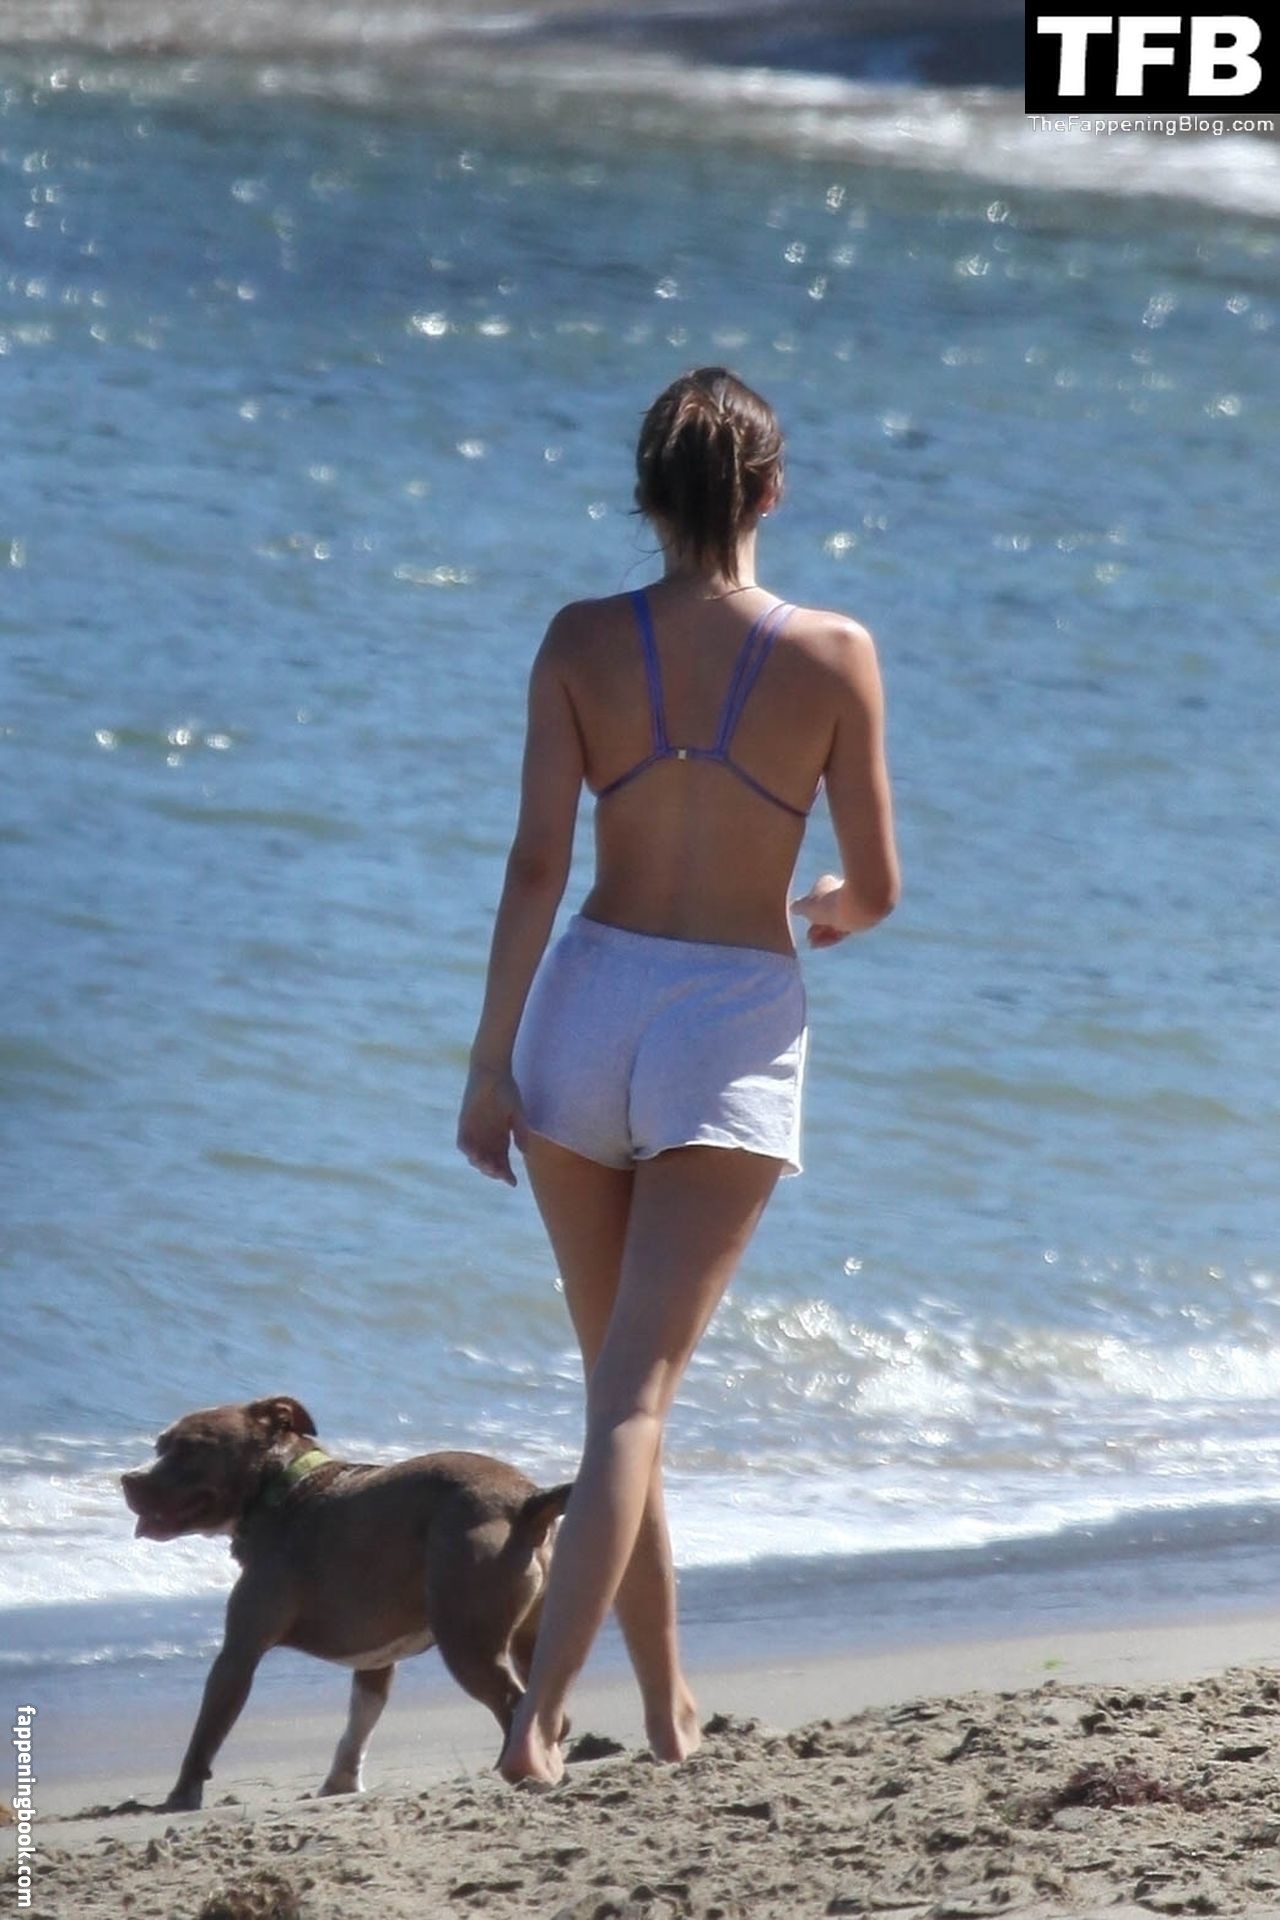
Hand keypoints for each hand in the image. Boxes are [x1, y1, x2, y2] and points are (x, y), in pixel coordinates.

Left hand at [457, 1065, 528, 1185]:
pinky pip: (463, 1143)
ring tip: (486, 1166)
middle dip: (494, 1171)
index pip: (504, 1163)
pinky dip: (468, 1151)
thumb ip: (520, 1132)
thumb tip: (524, 1152)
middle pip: (489, 1163)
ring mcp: (475, 1133)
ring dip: (480, 1164)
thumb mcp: (517, 1113)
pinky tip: (474, 1155)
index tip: (512, 1183)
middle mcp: (487, 1140)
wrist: (491, 1072)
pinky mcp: (463, 1125)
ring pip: (475, 1157)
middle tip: (498, 1173)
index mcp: (502, 1139)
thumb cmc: (507, 1091)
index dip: (507, 1174)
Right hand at [790, 873, 851, 948]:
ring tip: (814, 945)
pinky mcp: (860, 917)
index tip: (803, 924)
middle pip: (825, 913)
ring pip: (834, 921)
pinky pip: (844, 927)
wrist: (858, 906)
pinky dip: (834, 936)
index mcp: (827, 884)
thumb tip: (793, 908)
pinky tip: (824, 944)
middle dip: (816, 927)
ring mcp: (851, 905)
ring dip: (823, 934)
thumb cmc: (829, 904)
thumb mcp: (807, 907)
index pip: (815, 899)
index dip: (808, 913)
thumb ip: (799, 907)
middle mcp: (839, 892)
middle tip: (809, 940)